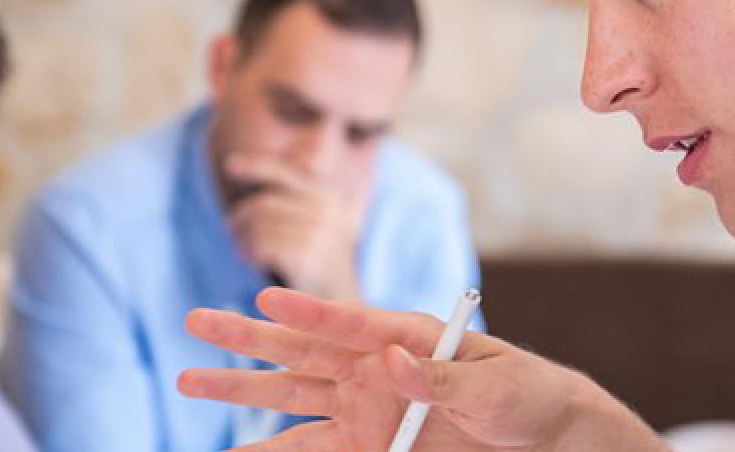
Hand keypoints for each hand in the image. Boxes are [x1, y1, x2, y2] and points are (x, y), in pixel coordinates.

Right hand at [177, 288, 664, 450]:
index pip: (348, 321)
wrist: (545, 438)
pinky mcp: (367, 447)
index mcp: (407, 337)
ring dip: (241, 395)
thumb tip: (387, 359)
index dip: (307, 312)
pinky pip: (311, 449)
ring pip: (289, 402)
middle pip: (299, 353)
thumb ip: (438, 379)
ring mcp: (365, 410)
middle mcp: (374, 368)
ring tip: (189, 382)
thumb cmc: (528, 395)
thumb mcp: (492, 386)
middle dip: (245, 339)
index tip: (266, 298)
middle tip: (194, 321)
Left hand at [225, 155, 366, 301]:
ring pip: (259, 226)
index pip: (284, 174)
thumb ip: (288, 199)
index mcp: (327, 196)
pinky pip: (261, 245)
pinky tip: (252, 261)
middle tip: (230, 230)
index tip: (230, 165)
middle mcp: (325, 210)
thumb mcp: (313, 222)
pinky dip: (250, 253)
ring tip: (243, 251)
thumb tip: (236, 166)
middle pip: (264, 204)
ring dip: (243, 239)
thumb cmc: (317, 260)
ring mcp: (317, 232)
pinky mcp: (305, 255)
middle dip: (241, 217)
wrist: (340, 301)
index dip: (256, 167)